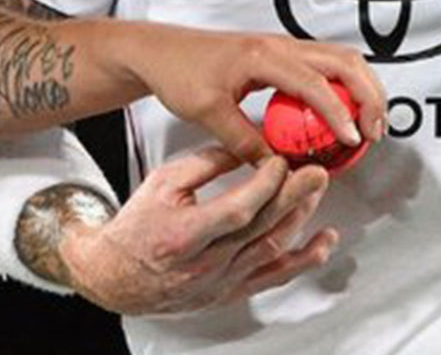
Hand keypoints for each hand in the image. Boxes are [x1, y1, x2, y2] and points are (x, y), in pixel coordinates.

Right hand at [61, 148, 333, 314]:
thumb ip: (202, 165)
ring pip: (273, 249)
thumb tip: (241, 148)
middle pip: (262, 228)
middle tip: (316, 172)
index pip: (237, 210)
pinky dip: (303, 259)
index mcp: (185, 234)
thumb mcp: (161, 184)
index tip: (280, 162)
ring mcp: (222, 281)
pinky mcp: (232, 291)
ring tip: (316, 191)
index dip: (264, 185)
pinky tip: (323, 242)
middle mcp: (207, 264)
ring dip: (301, 218)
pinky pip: (275, 276)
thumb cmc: (137, 229)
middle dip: (294, 196)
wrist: (118, 275)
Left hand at [124, 29, 385, 163]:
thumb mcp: (208, 113)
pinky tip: (342, 115)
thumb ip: (245, 142)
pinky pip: (324, 64)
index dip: (340, 113)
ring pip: (340, 58)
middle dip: (369, 95)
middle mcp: (278, 45)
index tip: (353, 141)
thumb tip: (280, 169)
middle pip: (344, 61)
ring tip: (368, 126)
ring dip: (362, 88)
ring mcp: (281, 46)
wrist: (158, 51)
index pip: (316, 83)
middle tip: (374, 133)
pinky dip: (344, 86)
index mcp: (262, 57)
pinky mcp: (279, 54)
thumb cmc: (177, 73)